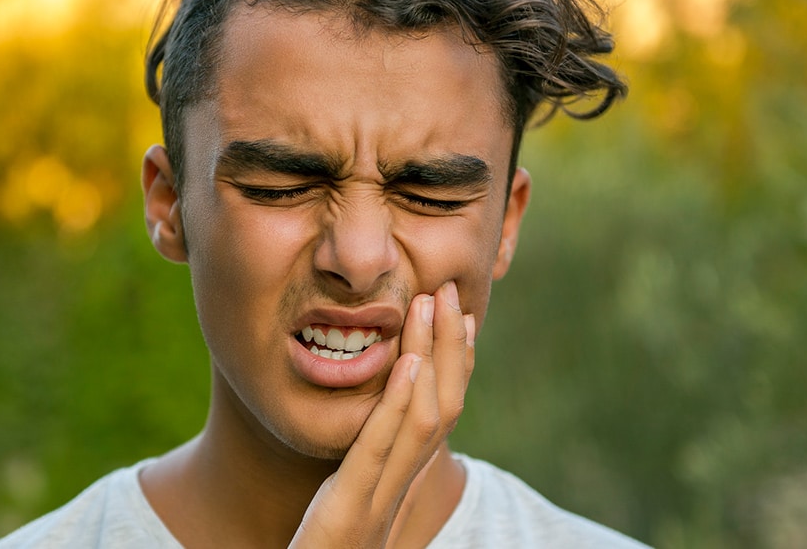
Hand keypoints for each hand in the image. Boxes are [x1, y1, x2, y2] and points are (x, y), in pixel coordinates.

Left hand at [290, 281, 476, 547]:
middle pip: (442, 408)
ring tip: (433, 305)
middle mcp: (399, 493)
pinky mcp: (348, 515)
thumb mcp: (344, 510)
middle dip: (450, 346)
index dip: (454, 365)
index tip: (462, 319)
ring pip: (422, 422)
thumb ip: (362, 475)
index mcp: (397, 489)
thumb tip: (373, 431)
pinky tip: (407, 364)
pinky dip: (398, 404)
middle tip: (453, 290)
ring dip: (431, 357)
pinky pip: (379, 453)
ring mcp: (378, 504)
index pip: (440, 416)